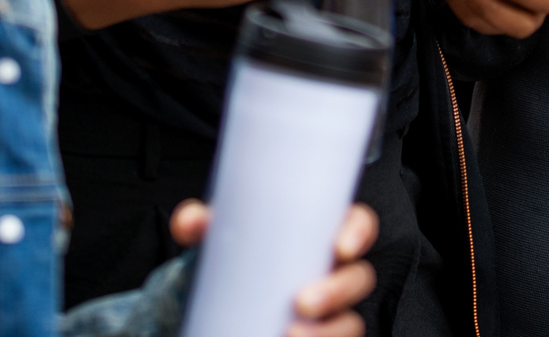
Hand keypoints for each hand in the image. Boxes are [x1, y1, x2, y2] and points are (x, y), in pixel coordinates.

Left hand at [169, 199, 377, 336]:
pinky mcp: (320, 335)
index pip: (358, 224)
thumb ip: (202, 224)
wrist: (220, 301)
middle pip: (358, 278)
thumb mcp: (221, 236)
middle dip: (337, 292)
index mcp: (320, 236)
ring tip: (291, 335)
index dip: (359, 232)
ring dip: (327, 332)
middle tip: (302, 302)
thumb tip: (189, 224)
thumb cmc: (236, 259)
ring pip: (350, 321)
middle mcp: (333, 272)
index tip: (340, 246)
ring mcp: (331, 311)